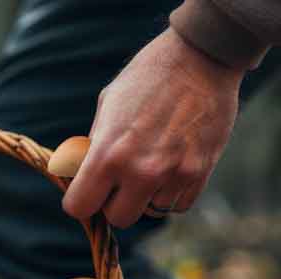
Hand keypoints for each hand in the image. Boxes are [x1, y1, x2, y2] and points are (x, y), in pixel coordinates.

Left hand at [63, 28, 244, 227]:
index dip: (82, 200)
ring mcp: (173, 175)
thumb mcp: (108, 106)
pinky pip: (179, 205)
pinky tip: (172, 166)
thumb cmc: (147, 78)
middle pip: (119, 218)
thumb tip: (80, 176)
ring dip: (148, 197)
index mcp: (108, 153)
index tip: (89, 191)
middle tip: (121, 180)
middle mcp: (140, 171)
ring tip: (152, 164)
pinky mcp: (199, 174)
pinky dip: (172, 193)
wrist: (200, 59)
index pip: (80, 207)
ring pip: (152, 212)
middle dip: (116, 202)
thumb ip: (94, 147)